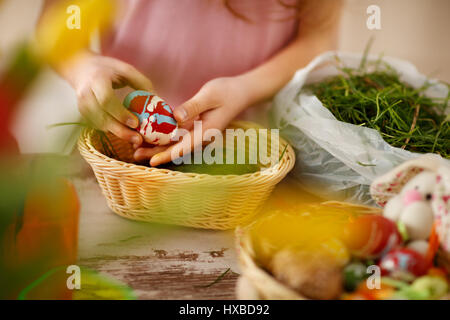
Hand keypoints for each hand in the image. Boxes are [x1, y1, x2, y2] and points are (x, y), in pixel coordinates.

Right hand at [61, 52, 152, 144]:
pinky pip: (98, 125)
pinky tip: (124, 133)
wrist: (80, 67)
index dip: (120, 114)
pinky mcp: (83, 112)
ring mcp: (82, 104)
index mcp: (97, 79)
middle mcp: (86, 93)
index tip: (135, 123)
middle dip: (120, 131)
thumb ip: (141, 82)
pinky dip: (111, 131)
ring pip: (99, 124)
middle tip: (137, 140)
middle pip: (102, 117)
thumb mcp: (125, 69)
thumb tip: (156, 100)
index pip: (106, 100)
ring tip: (134, 139)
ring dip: (117, 134)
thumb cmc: (107, 68)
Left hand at [133, 77, 248, 165]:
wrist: (241, 92)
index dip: (167, 155)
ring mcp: (198, 131)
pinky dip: (164, 135)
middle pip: (176, 148)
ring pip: (175, 142)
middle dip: (156, 153)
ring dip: (157, 145)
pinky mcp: (196, 125)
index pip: (183, 148)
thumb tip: (175, 117)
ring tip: (138, 147)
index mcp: (205, 131)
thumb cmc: (227, 92)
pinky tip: (151, 134)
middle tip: (135, 154)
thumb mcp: (209, 96)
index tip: (152, 163)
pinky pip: (178, 134)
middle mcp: (201, 135)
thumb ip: (193, 107)